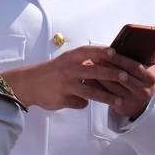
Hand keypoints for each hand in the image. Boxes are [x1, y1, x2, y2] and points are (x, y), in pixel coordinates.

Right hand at [2, 43, 154, 116]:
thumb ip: (84, 61)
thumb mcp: (66, 61)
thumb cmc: (52, 71)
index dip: (104, 52)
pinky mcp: (63, 98)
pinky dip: (84, 103)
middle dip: (112, 75)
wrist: (29, 84)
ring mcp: (66, 85)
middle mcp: (68, 69)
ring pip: (91, 91)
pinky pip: (80, 102)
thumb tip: (107, 60)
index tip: (118, 53)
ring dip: (106, 97)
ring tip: (118, 101)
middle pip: (95, 71)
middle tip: (126, 78)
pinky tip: (86, 104)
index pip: (90, 51)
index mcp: (70, 57)